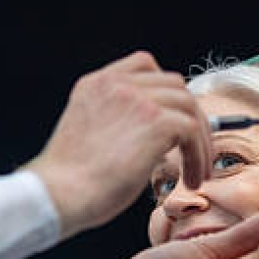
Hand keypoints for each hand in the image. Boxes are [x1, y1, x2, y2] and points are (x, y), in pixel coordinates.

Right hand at [24, 51, 211, 238]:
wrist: (59, 192)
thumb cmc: (69, 179)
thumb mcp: (88, 133)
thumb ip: (115, 120)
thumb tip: (151, 135)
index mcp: (96, 84)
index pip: (143, 65)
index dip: (165, 90)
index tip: (173, 118)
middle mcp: (117, 84)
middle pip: (173, 84)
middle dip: (189, 117)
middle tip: (192, 150)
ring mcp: (137, 99)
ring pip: (189, 107)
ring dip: (199, 141)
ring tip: (196, 172)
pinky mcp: (156, 121)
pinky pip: (192, 131)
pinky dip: (198, 156)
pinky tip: (191, 178)